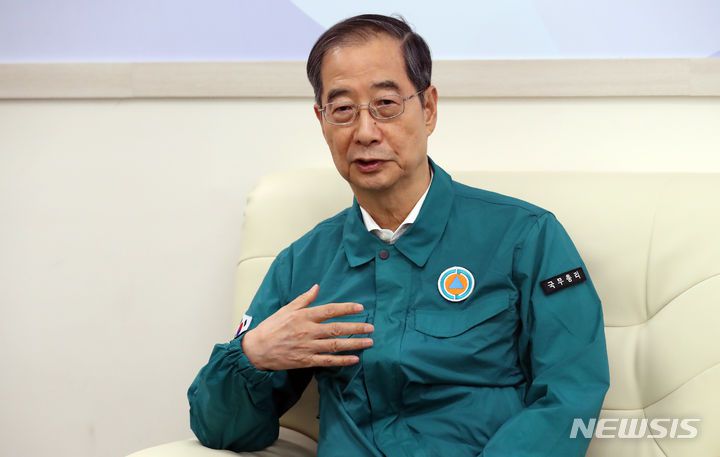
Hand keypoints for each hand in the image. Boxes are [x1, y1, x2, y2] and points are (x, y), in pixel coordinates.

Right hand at [241, 284, 373, 369]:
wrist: (257, 349)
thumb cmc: (271, 327)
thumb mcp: (286, 309)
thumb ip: (303, 299)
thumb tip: (316, 287)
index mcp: (304, 316)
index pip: (330, 310)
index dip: (346, 308)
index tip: (360, 308)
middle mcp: (308, 331)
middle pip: (337, 328)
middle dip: (356, 328)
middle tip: (371, 327)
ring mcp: (308, 347)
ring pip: (336, 345)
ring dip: (354, 343)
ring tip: (369, 342)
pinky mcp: (306, 361)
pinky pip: (328, 361)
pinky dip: (342, 360)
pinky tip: (354, 359)